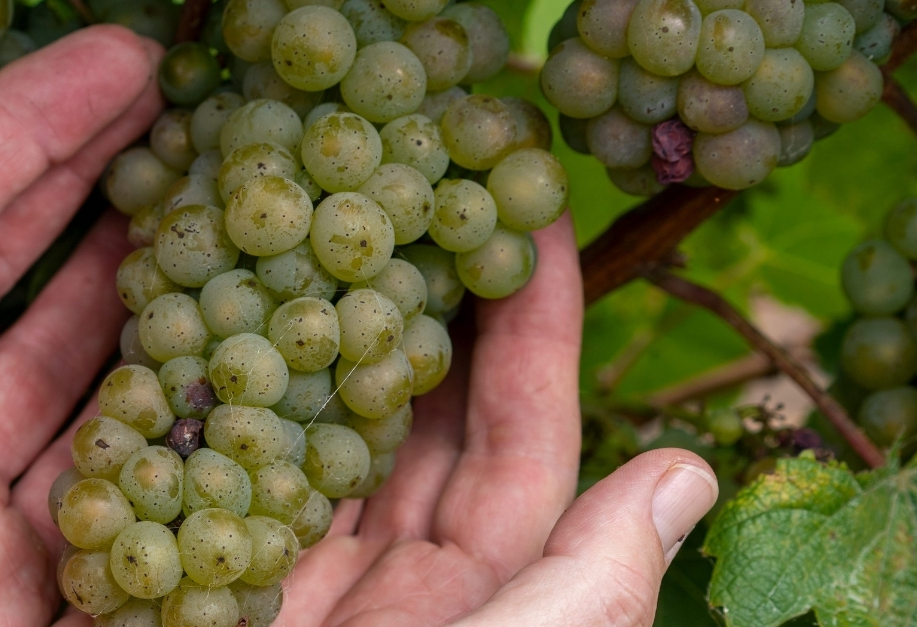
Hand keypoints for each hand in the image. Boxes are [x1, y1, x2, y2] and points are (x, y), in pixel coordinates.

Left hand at [0, 27, 165, 624]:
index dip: (20, 132)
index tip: (118, 64)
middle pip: (9, 274)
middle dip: (91, 185)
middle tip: (188, 111)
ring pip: (65, 372)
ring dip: (136, 294)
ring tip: (219, 217)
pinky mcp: (11, 589)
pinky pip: (97, 489)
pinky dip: (156, 433)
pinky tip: (212, 373)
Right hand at [244, 220, 719, 625]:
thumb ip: (594, 581)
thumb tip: (688, 472)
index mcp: (491, 591)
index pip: (526, 431)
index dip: (536, 320)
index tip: (534, 211)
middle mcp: (411, 579)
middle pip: (432, 415)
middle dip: (435, 301)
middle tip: (428, 189)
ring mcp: (318, 580)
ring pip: (339, 432)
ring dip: (338, 336)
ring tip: (335, 230)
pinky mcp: (228, 582)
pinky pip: (247, 476)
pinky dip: (244, 407)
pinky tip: (230, 332)